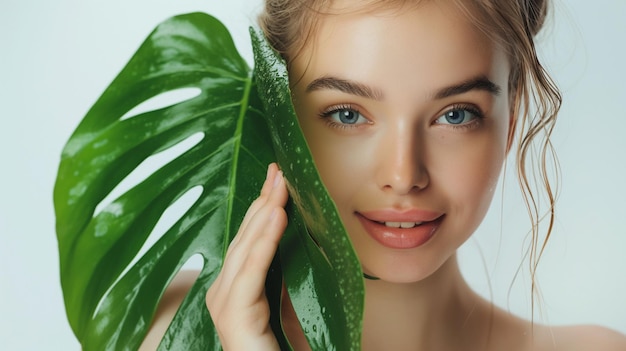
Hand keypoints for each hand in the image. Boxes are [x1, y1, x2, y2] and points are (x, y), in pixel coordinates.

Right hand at [206, 163, 287, 349]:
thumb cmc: (277, 347)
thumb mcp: (287, 299)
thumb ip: (285, 272)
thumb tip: (298, 235)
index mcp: (235, 286)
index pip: (249, 238)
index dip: (262, 205)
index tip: (277, 177)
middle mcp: (223, 291)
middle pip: (245, 237)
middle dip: (263, 201)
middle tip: (278, 169)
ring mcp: (224, 302)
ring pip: (246, 248)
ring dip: (264, 212)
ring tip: (279, 185)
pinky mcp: (233, 315)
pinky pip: (251, 271)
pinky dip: (264, 242)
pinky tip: (276, 216)